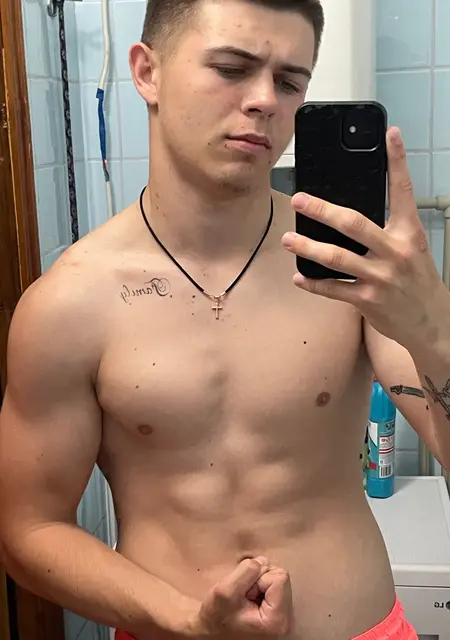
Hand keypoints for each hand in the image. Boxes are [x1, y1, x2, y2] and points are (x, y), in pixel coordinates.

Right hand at [193, 556, 292, 635]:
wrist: (211, 632)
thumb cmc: (216, 618)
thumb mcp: (226, 590)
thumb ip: (247, 571)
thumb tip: (262, 562)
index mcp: (277, 620)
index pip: (280, 577)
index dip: (259, 579)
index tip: (245, 594)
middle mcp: (286, 621)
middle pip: (281, 577)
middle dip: (259, 580)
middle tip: (244, 596)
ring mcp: (284, 618)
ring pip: (277, 580)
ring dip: (259, 583)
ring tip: (245, 599)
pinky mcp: (278, 613)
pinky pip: (274, 586)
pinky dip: (260, 587)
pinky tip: (250, 600)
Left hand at [282, 127, 449, 351]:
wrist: (431, 322)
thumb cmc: (417, 280)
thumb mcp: (411, 249)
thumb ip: (387, 232)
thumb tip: (348, 216)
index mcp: (408, 233)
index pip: (403, 191)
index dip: (398, 161)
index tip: (390, 134)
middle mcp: (395, 252)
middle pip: (354, 224)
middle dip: (323, 210)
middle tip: (300, 199)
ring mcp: (380, 277)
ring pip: (336, 258)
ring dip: (308, 247)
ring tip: (287, 239)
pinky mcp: (368, 300)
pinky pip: (333, 289)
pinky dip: (313, 283)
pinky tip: (299, 277)